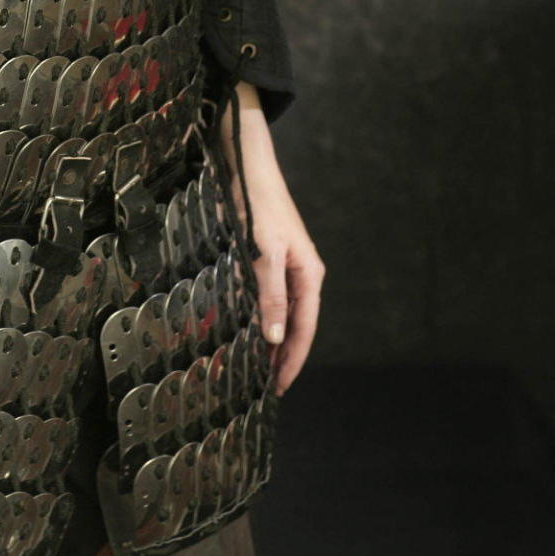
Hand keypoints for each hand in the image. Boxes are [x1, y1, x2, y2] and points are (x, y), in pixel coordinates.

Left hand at [217, 81, 324, 394]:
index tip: (278, 388)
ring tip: (253, 366)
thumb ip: (270, 296)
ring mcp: (286, 266)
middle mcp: (302, 274)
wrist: (248, 166)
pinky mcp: (268, 257)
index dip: (291, 361)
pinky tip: (245, 328)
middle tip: (263, 387)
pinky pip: (267, 297)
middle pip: (295, 326)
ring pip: (280, 313)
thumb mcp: (264, 253)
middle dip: (281, 356)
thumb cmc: (259, 207)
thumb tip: (274, 338)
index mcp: (309, 276)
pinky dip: (259, 317)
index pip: (304, 331)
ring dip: (269, 339)